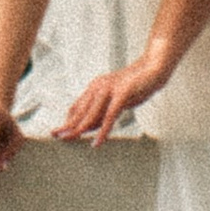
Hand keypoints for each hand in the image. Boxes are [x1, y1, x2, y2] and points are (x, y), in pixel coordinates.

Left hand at [53, 59, 168, 147]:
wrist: (153, 68)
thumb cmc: (136, 85)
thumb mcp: (115, 99)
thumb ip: (103, 111)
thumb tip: (90, 127)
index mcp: (96, 86)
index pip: (77, 106)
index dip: (67, 119)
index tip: (60, 131)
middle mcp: (99, 86)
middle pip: (80, 110)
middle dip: (67, 124)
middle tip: (56, 136)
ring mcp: (110, 89)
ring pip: (91, 113)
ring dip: (80, 127)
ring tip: (71, 139)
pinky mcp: (122, 93)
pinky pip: (110, 116)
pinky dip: (103, 130)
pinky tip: (98, 141)